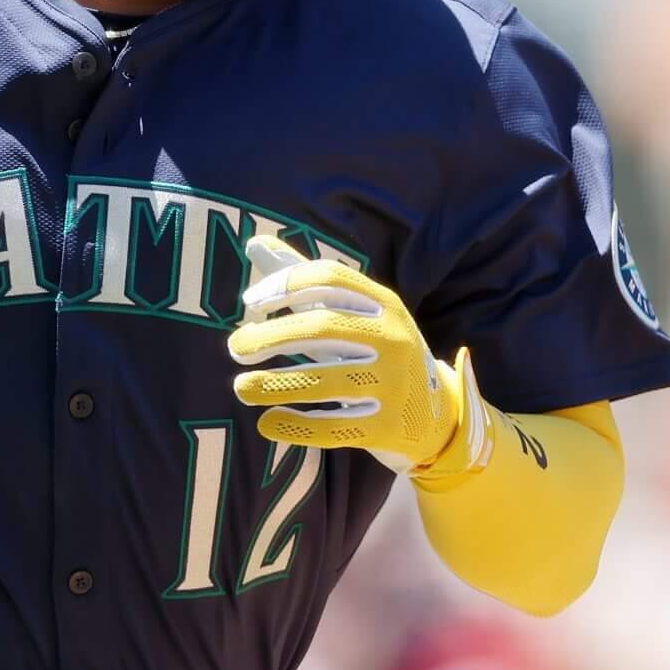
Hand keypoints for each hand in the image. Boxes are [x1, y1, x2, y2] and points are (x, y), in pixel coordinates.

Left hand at [226, 236, 492, 475]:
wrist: (434, 415)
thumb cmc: (376, 352)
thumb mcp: (353, 314)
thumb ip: (305, 282)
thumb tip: (255, 242)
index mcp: (385, 304)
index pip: (329, 280)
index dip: (284, 285)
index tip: (250, 304)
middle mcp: (393, 339)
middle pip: (322, 328)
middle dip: (271, 336)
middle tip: (235, 348)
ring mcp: (394, 384)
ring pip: (323, 382)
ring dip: (274, 384)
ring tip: (241, 387)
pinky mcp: (387, 427)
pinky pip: (333, 428)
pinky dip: (295, 427)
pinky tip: (267, 423)